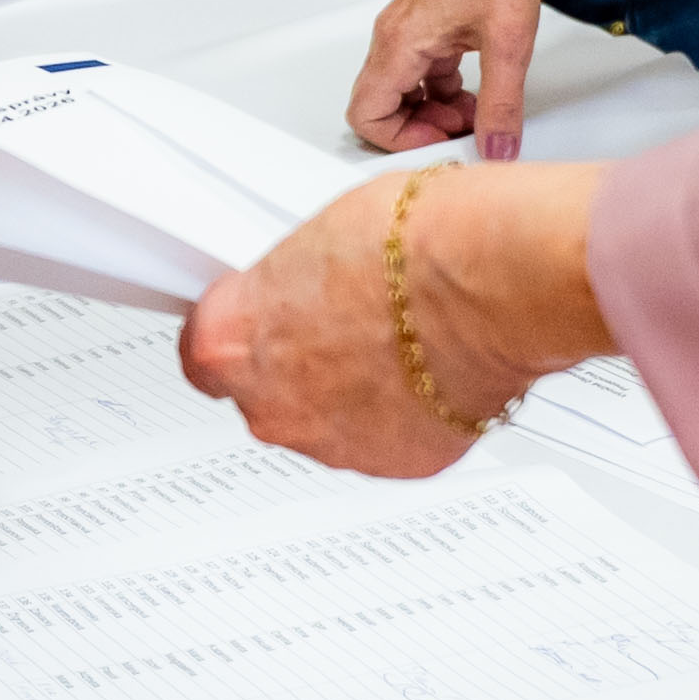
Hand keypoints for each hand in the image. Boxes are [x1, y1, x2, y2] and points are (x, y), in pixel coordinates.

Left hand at [182, 163, 606, 482]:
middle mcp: (274, 406)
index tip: (262, 320)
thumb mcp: (320, 234)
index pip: (201, 352)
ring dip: (351, 392)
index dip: (240, 331)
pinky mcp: (398, 465)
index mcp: (232, 342)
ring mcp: (334, 444)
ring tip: (401, 340)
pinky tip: (431, 370)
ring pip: (326, 422)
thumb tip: (302, 290)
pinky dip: (404, 415)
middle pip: (265, 393)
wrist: (496, 279)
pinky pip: (385, 441)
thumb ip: (289, 284)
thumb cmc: (416, 242)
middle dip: (298, 363)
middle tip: (346, 321)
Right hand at [349, 0, 552, 155]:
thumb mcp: (508, 45)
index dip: (401, 140)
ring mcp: (408, 31)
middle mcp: (394, 38)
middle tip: (466, 130)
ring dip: (436, 111)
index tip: (441, 141)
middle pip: (382, 105)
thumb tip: (496, 151)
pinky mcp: (427, 26)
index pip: (367, 114)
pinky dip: (444, 91)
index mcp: (399, 43)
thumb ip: (501, 105)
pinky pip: (421, 73)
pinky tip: (479, 91)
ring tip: (479, 111)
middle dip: (421, 127)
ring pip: (404, 91)